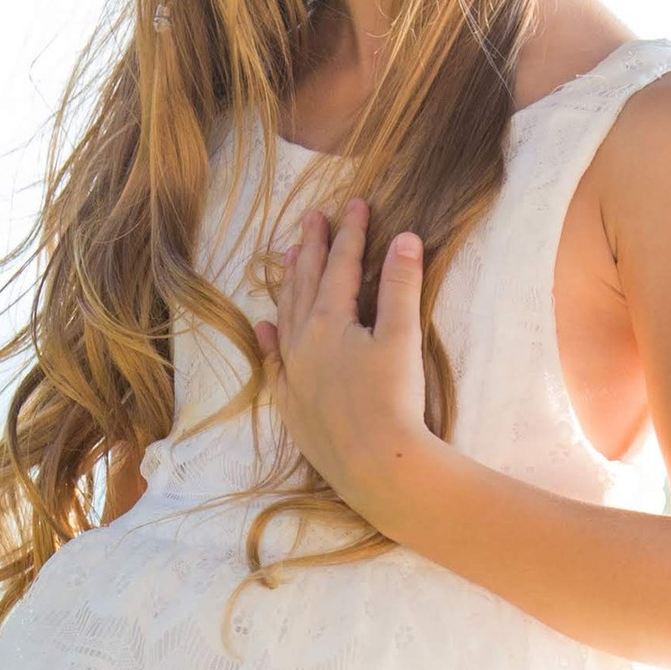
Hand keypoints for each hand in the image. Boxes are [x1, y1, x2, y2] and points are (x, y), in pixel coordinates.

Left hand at [256, 198, 439, 533]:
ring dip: (289, 283)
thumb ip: (402, 285)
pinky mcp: (292, 404)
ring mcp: (293, 374)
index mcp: (330, 320)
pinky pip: (274, 362)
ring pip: (286, 315)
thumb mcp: (402, 337)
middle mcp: (303, 342)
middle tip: (313, 218)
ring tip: (290, 256)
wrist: (377, 466)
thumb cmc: (395, 402)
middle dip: (312, 247)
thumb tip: (405, 237)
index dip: (351, 232)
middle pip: (305, 283)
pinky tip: (265, 326)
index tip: (355, 203)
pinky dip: (270, 339)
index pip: (341, 264)